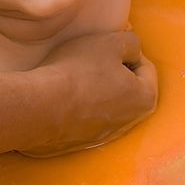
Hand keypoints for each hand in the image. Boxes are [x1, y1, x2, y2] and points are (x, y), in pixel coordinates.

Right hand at [22, 31, 156, 156]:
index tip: (107, 42)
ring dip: (95, 86)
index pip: (146, 66)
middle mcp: (129, 124)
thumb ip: (131, 42)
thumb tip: (130, 50)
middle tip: (92, 55)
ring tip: (75, 72)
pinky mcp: (78, 142)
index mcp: (144, 100)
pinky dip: (78, 103)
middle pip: (127, 86)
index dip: (127, 48)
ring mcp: (103, 136)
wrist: (39, 108)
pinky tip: (63, 91)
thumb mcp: (110, 42)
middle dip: (113, 69)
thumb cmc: (79, 71)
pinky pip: (85, 115)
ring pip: (106, 102)